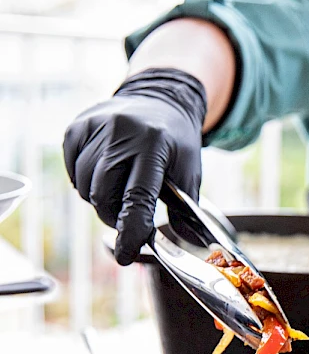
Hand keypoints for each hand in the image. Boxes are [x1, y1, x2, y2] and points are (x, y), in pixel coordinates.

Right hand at [63, 68, 206, 264]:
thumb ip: (186, 209)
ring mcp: (94, 127)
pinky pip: (73, 170)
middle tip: (128, 218)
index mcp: (154, 144)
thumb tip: (183, 242)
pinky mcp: (76, 127)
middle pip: (103, 195)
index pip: (137, 197)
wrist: (159, 99)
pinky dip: (86, 182)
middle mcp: (121, 132)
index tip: (126, 254)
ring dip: (100, 200)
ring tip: (120, 192)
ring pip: (85, 186)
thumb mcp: (190, 171)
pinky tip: (106, 174)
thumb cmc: (176, 143)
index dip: (131, 230)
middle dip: (115, 217)